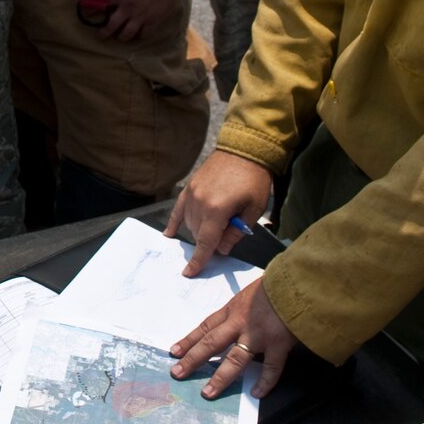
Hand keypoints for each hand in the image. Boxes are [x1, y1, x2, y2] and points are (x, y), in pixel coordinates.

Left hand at [98, 0, 180, 43]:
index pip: (101, 6)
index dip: (94, 10)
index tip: (88, 14)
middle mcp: (128, 9)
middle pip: (111, 26)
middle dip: (104, 32)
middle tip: (100, 36)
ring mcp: (140, 17)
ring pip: (127, 34)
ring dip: (122, 36)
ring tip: (119, 36)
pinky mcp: (153, 21)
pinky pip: (144, 34)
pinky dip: (140, 35)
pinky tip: (138, 34)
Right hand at [163, 151, 274, 275]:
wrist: (245, 150)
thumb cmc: (254, 180)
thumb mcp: (254, 209)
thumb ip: (237, 232)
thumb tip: (222, 249)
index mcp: (217, 210)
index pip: (205, 242)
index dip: (198, 260)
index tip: (190, 272)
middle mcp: (200, 202)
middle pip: (198, 233)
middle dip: (209, 242)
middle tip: (225, 240)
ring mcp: (192, 193)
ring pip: (189, 223)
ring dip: (199, 232)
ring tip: (214, 229)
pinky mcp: (190, 186)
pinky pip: (178, 209)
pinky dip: (174, 222)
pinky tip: (169, 233)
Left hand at [169, 279, 297, 398]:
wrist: (300, 282)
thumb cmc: (277, 284)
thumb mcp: (252, 292)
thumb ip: (243, 308)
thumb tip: (237, 320)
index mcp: (233, 309)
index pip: (206, 327)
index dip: (189, 340)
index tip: (174, 352)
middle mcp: (240, 323)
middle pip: (211, 343)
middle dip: (192, 359)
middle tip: (177, 373)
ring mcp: (258, 335)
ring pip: (234, 359)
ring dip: (220, 377)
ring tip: (207, 392)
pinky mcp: (279, 343)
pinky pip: (271, 367)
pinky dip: (265, 382)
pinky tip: (256, 393)